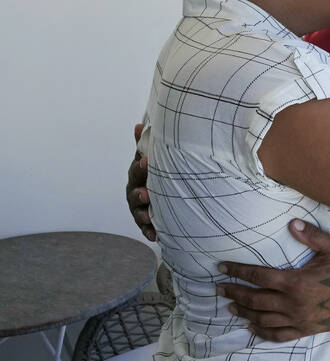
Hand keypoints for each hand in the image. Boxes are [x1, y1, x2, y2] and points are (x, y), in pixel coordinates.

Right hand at [126, 123, 154, 240]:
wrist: (163, 196)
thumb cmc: (154, 174)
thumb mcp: (150, 160)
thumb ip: (145, 145)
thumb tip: (139, 124)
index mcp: (137, 175)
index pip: (137, 170)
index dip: (141, 166)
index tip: (146, 161)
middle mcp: (135, 192)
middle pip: (135, 192)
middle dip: (139, 192)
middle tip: (146, 193)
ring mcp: (139, 209)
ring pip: (139, 212)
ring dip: (142, 214)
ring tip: (148, 215)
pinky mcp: (146, 223)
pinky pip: (147, 229)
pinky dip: (151, 232)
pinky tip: (155, 236)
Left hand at [218, 219, 329, 341]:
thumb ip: (311, 236)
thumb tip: (291, 224)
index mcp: (295, 282)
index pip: (258, 276)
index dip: (237, 271)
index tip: (221, 268)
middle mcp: (292, 303)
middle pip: (254, 299)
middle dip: (234, 292)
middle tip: (218, 288)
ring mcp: (298, 319)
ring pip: (263, 318)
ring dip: (244, 313)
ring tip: (231, 307)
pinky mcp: (305, 329)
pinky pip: (278, 334)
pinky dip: (262, 332)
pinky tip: (253, 329)